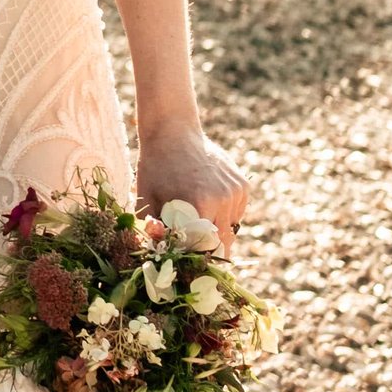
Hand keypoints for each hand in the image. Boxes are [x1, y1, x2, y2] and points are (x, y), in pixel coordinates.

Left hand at [134, 125, 249, 252]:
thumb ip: (154, 228)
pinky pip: (237, 214)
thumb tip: (161, 254)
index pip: (205, 248)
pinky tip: (207, 204)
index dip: (195, 257)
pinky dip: (225, 216)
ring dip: (217, 232)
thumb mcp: (147, 197)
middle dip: (207, 249)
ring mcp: (236, 191)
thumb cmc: (155, 167)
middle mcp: (224, 199)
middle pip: (222, 243)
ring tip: (197, 219)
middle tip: (192, 248)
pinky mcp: (243, 186)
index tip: (186, 260)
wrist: (174, 132)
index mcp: (201, 203)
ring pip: (231, 230)